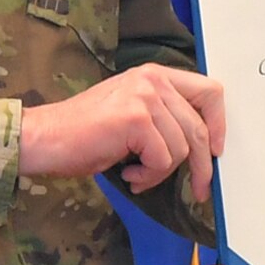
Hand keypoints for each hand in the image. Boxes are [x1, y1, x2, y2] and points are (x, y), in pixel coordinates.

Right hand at [20, 63, 224, 198]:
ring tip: (136, 174)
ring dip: (161, 173)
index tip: (216, 151)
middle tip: (201, 189)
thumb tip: (203, 145)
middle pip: (200, 126)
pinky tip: (128, 174)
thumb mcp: (133, 114)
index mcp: (155, 75)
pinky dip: (148, 177)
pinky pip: (163, 160)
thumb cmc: (84, 134)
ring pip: (181, 148)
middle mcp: (153, 79)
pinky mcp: (135, 118)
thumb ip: (164, 118)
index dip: (219, 124)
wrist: (45, 138)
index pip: (209, 90)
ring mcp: (144, 96)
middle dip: (203, 165)